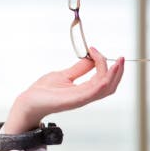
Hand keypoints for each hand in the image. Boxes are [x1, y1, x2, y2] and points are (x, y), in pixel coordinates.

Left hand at [3, 47, 123, 133]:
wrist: (28, 101)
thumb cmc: (43, 91)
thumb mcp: (64, 75)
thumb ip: (79, 69)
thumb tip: (91, 59)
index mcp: (84, 90)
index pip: (103, 78)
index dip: (104, 63)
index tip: (93, 49)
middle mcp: (85, 95)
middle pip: (110, 85)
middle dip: (118, 71)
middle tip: (121, 58)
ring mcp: (81, 98)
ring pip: (106, 88)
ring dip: (114, 74)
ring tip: (118, 62)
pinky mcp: (75, 100)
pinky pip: (95, 92)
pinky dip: (103, 81)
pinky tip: (106, 72)